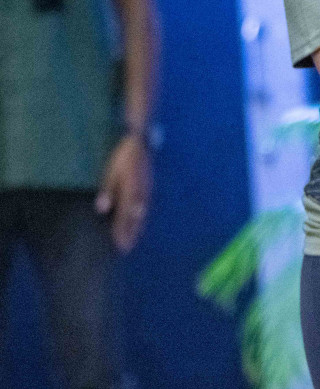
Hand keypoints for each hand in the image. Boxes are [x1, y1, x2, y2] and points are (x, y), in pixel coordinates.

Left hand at [97, 134, 151, 252]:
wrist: (139, 140)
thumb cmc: (122, 154)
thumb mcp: (110, 170)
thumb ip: (107, 189)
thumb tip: (102, 209)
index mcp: (131, 190)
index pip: (125, 216)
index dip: (122, 232)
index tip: (119, 246)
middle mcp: (142, 193)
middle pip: (136, 218)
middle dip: (131, 233)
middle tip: (127, 248)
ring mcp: (148, 189)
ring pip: (143, 213)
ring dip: (138, 226)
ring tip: (134, 238)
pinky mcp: (149, 185)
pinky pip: (146, 205)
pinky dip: (142, 216)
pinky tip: (140, 219)